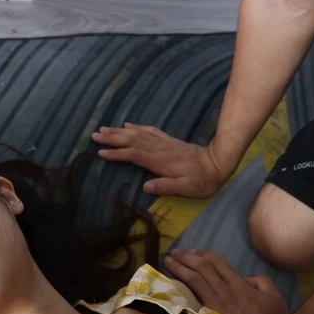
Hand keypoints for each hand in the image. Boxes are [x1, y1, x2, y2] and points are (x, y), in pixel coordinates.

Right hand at [92, 123, 229, 197]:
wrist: (218, 163)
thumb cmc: (202, 180)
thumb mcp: (186, 188)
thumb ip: (166, 186)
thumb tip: (146, 186)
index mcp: (159, 161)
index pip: (133, 154)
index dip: (116, 153)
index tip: (101, 152)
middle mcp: (158, 149)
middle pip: (131, 140)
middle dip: (112, 137)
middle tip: (95, 135)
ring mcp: (163, 143)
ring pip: (137, 134)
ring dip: (119, 131)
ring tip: (104, 129)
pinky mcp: (168, 140)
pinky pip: (149, 131)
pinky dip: (136, 127)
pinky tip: (128, 125)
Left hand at [164, 249, 288, 313]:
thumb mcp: (273, 294)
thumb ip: (258, 280)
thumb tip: (243, 278)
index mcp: (238, 285)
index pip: (217, 263)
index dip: (202, 254)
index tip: (192, 251)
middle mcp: (224, 292)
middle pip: (201, 268)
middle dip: (186, 258)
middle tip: (174, 252)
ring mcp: (215, 305)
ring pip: (194, 281)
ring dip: (179, 269)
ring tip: (168, 262)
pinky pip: (193, 298)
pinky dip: (182, 288)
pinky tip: (172, 283)